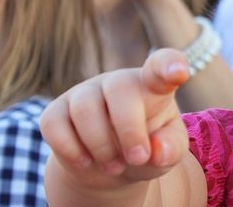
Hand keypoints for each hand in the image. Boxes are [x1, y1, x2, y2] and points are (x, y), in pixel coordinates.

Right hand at [40, 48, 189, 188]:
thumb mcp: (168, 152)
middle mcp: (118, 82)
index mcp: (153, 86)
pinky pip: (54, 124)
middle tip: (138, 158)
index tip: (178, 73)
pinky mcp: (57, 110)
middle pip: (119, 90)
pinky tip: (86, 161)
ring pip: (85, 109)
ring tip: (114, 166)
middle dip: (129, 131)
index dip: (169, 65)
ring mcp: (85, 92)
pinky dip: (71, 150)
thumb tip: (156, 151)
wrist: (111, 168)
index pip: (162, 64)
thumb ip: (171, 148)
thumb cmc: (148, 151)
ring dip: (101, 146)